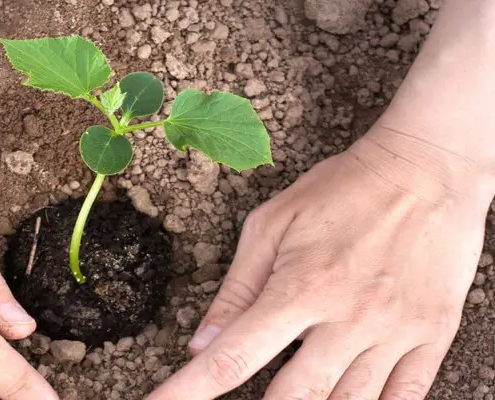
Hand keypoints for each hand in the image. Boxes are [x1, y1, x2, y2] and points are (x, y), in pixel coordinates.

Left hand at [148, 127, 494, 398]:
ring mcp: (394, 332)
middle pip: (293, 399)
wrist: (426, 168)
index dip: (189, 392)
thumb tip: (201, 343)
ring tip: (295, 398)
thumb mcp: (273, 224)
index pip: (232, 359)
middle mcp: (347, 319)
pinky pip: (406, 398)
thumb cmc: (343, 189)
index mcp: (300, 290)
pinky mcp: (432, 334)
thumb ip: (237, 288)